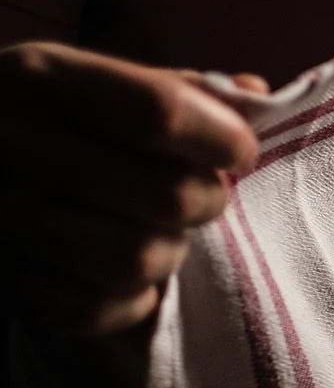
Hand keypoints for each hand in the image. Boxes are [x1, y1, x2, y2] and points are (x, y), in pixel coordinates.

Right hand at [0, 42, 260, 333]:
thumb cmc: (42, 120)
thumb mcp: (90, 82)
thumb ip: (175, 88)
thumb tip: (254, 93)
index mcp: (41, 78)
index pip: (161, 111)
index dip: (222, 138)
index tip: (239, 151)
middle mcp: (10, 145)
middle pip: (167, 195)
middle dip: (207, 201)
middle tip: (202, 197)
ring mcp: (2, 221)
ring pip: (139, 260)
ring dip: (169, 253)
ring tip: (158, 235)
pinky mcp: (6, 285)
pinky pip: (99, 310)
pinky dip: (127, 299)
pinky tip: (118, 274)